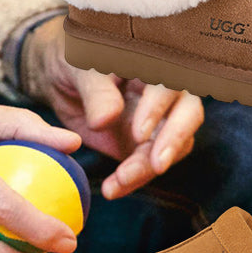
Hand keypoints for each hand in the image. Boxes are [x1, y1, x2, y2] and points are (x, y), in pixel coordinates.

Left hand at [21, 17, 203, 199]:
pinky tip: (113, 189)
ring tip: (118, 183)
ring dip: (149, 168)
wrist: (63, 82)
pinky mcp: (148, 144)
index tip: (138, 134)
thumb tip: (106, 120)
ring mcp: (161, 120)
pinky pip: (150, 165)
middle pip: (188, 115)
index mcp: (153, 64)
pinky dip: (134, 179)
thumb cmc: (74, 63)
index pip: (169, 85)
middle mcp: (166, 92)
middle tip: (156, 166)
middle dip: (173, 140)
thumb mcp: (79, 71)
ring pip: (174, 145)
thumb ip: (95, 92)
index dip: (158, 109)